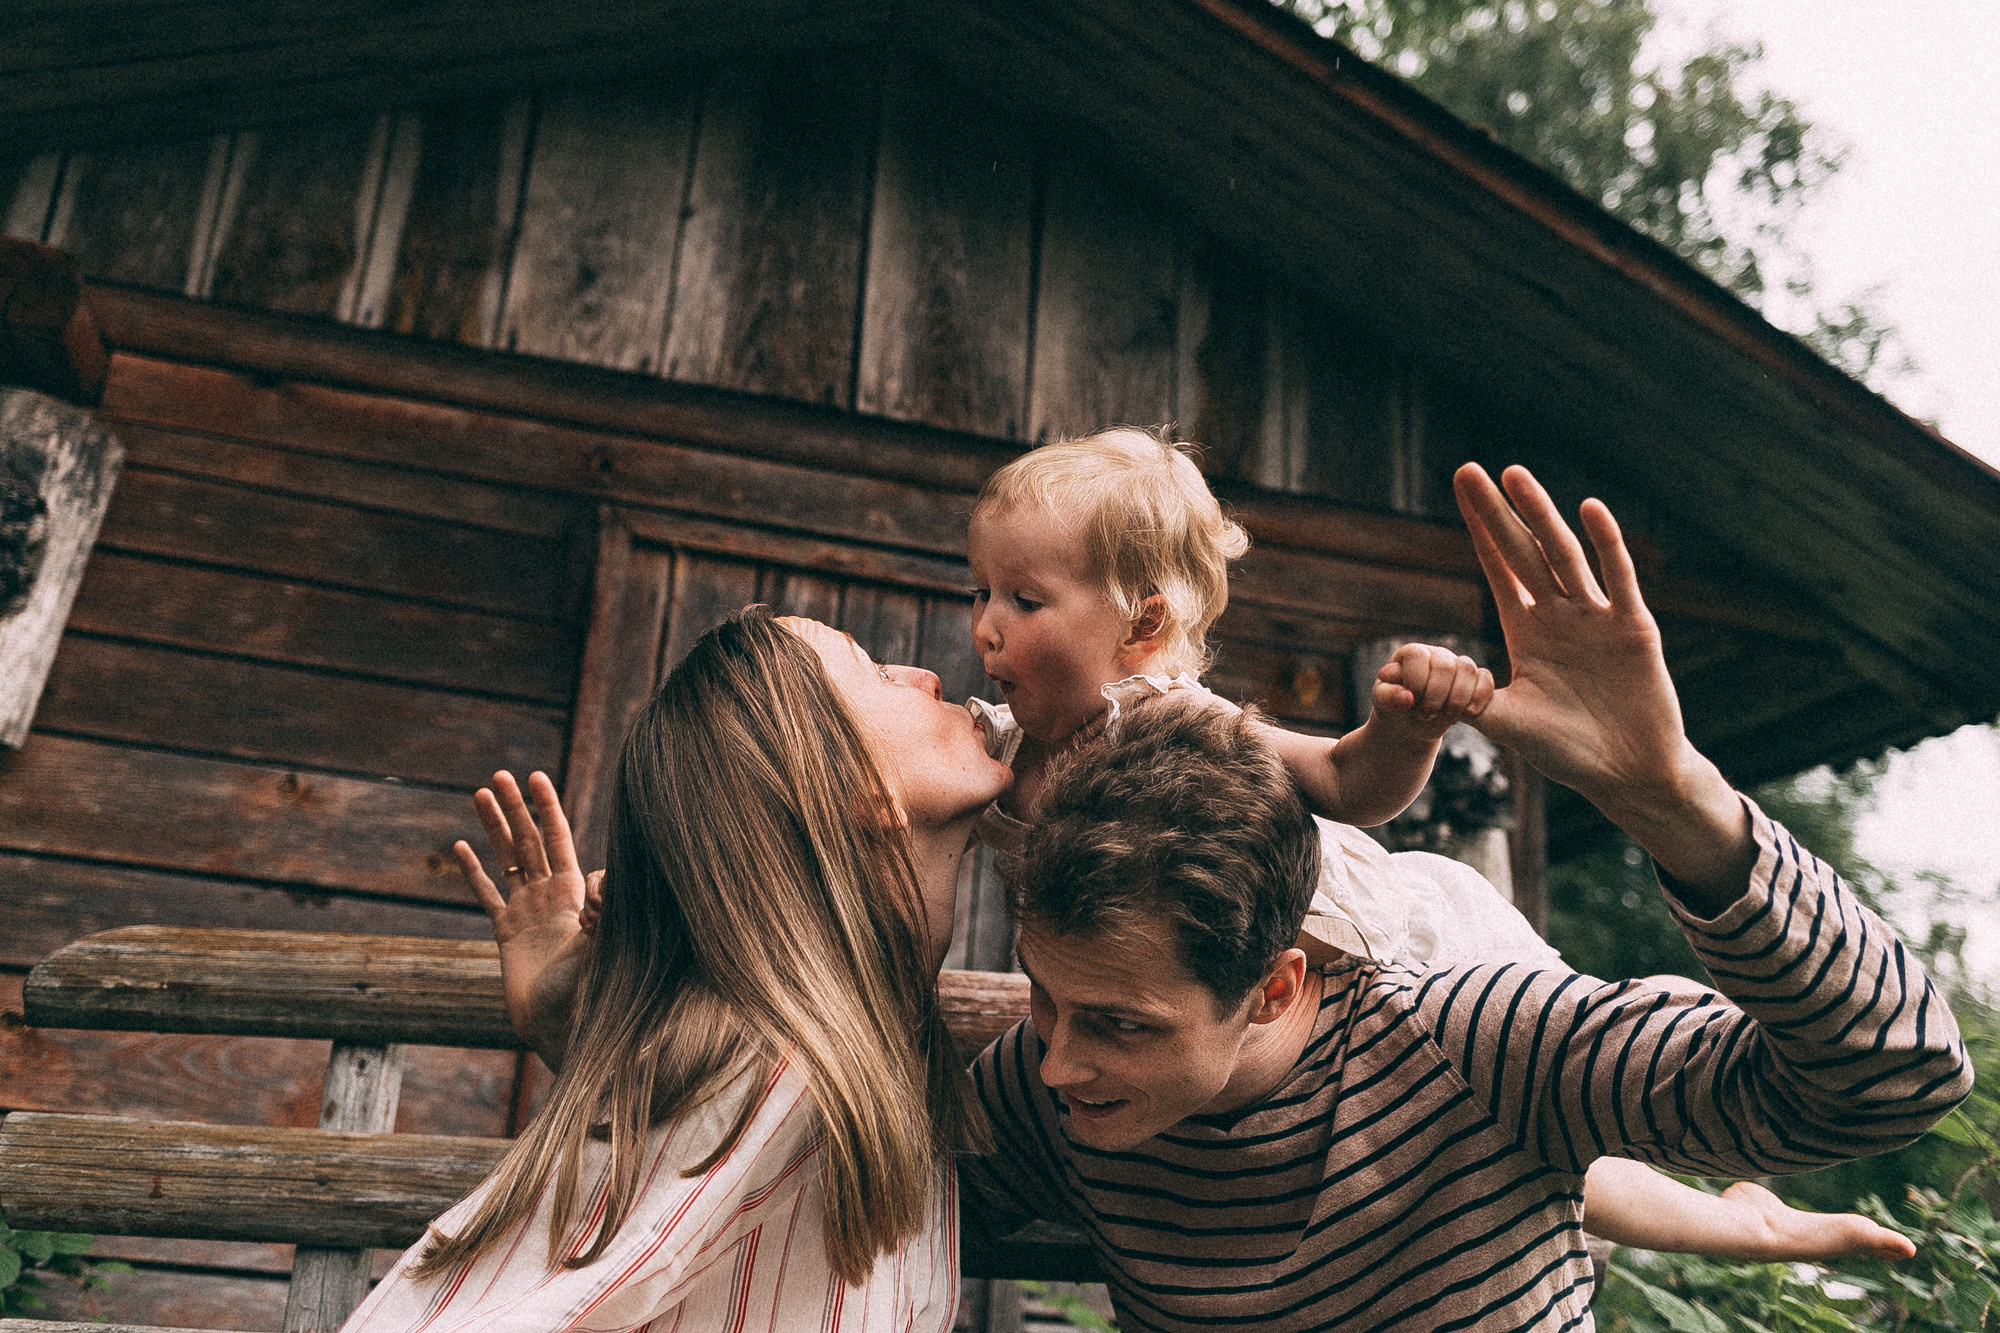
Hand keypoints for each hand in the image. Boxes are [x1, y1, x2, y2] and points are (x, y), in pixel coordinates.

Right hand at [455, 770, 596, 1062]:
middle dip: (517, 807)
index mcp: (573, 893)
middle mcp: (550, 897)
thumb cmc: (586, 993)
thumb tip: (600, 883)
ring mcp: (527, 912)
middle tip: (501, 775)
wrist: (561, 1028)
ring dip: (495, 827)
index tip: (536, 778)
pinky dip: (473, 872)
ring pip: (507, 859)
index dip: (547, 809)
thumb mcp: (601, 949)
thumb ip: (605, 916)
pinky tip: (460, 847)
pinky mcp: (506, 933)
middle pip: (530, 841)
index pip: (558, 839)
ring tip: (480, 793)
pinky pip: (487, 895)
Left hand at [1370, 643, 1494, 742]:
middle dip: (1436, 695)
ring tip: (1445, 717)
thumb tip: (1406, 698)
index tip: (1410, 702)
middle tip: (1425, 714)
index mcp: (1412, 654)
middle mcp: (1436, 655)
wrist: (1411, 723)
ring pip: (1468, 670)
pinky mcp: (1474, 680)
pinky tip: (1469, 713)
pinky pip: (1486, 678)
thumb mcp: (1383, 702)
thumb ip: (1387, 697)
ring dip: (1457, 699)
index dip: (1416, 681)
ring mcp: (1457, 665)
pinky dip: (1480, 696)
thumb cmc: (1394, 706)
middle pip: (1445, 665)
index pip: (1417, 656)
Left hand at [1453, 464, 1749, 900]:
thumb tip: (1424, 687)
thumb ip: (1472, 702)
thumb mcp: (1510, 724)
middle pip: (1523, 552)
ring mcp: (1597, 618)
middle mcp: (1560, 615)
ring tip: (1514, 475)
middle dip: (1497, 512)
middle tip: (1468, 470)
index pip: (1499, 570)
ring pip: (1564, 555)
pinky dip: (1606, 544)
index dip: (1480, 532)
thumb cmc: (1568, 751)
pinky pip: (1618, 579)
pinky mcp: (1633, 628)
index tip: (1459, 494)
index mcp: (1528, 632)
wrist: (1629, 773)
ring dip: (1540, 515)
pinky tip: (1590, 509)